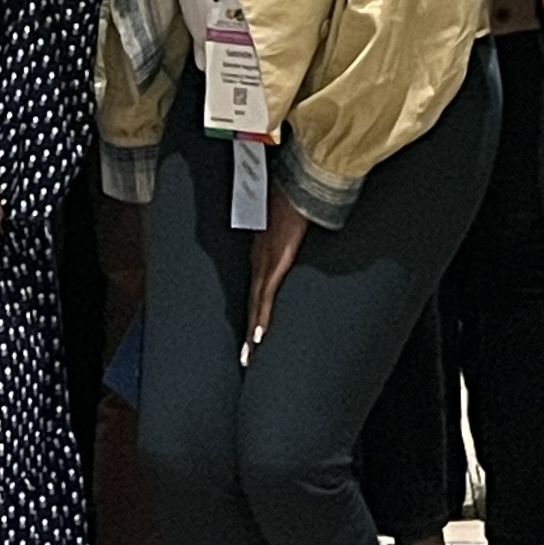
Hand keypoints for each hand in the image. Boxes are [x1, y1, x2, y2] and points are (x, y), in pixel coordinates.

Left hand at [244, 187, 310, 346]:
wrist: (296, 188)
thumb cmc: (294, 197)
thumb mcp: (289, 217)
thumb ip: (290, 227)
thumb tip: (298, 229)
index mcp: (261, 250)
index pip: (256, 287)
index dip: (254, 309)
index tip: (252, 328)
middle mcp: (258, 259)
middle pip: (252, 302)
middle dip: (249, 330)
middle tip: (245, 356)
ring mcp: (264, 263)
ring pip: (255, 305)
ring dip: (252, 332)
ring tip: (249, 355)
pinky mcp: (274, 265)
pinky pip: (265, 298)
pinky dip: (262, 318)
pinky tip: (259, 336)